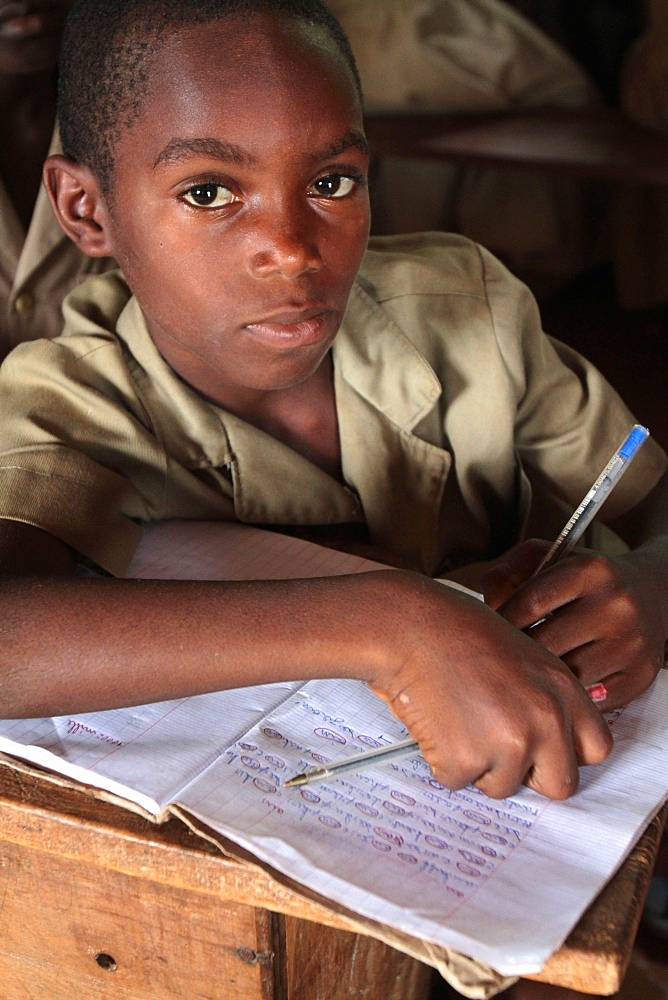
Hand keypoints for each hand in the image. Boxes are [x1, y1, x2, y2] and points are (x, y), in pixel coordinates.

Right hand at [366, 573, 611, 800]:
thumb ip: (542, 696)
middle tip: (495, 746)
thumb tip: (543, 741)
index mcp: (562, 688)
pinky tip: (434, 720)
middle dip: (528, 775)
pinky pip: (458, 781)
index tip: (543, 749)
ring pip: (503, 787)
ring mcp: (509, 744)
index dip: (566, 753)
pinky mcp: (467, 760)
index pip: (596, 748)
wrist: (407, 627)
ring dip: (478, 765)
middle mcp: (545, 719)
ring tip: (456, 719)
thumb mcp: (521, 653)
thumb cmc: (454, 630)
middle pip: (560, 785)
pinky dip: (441, 760)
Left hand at [495, 545, 665, 708]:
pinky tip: (560, 686)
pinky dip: (572, 698)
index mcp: (590, 571)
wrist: (653, 591)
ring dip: (543, 679)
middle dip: (518, 654)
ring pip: (568, 677)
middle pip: (546, 644)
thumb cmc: (587, 580)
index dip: (500, 622)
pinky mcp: (642, 674)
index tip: (489, 631)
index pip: (529, 603)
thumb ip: (508, 573)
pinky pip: (593, 701)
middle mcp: (617, 605)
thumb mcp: (549, 559)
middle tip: (504, 657)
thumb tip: (487, 605)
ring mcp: (632, 642)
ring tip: (530, 672)